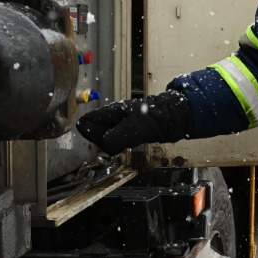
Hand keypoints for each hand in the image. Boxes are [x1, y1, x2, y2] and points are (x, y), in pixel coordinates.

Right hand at [75, 90, 192, 154]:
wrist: (172, 117)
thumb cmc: (155, 118)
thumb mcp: (135, 128)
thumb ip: (116, 137)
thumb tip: (103, 146)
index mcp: (109, 111)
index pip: (85, 123)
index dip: (92, 134)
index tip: (107, 138)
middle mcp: (111, 116)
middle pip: (93, 133)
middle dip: (103, 140)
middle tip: (122, 138)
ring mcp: (118, 123)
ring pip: (104, 138)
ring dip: (112, 143)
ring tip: (129, 138)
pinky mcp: (125, 130)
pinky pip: (114, 141)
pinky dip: (120, 144)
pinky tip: (131, 142)